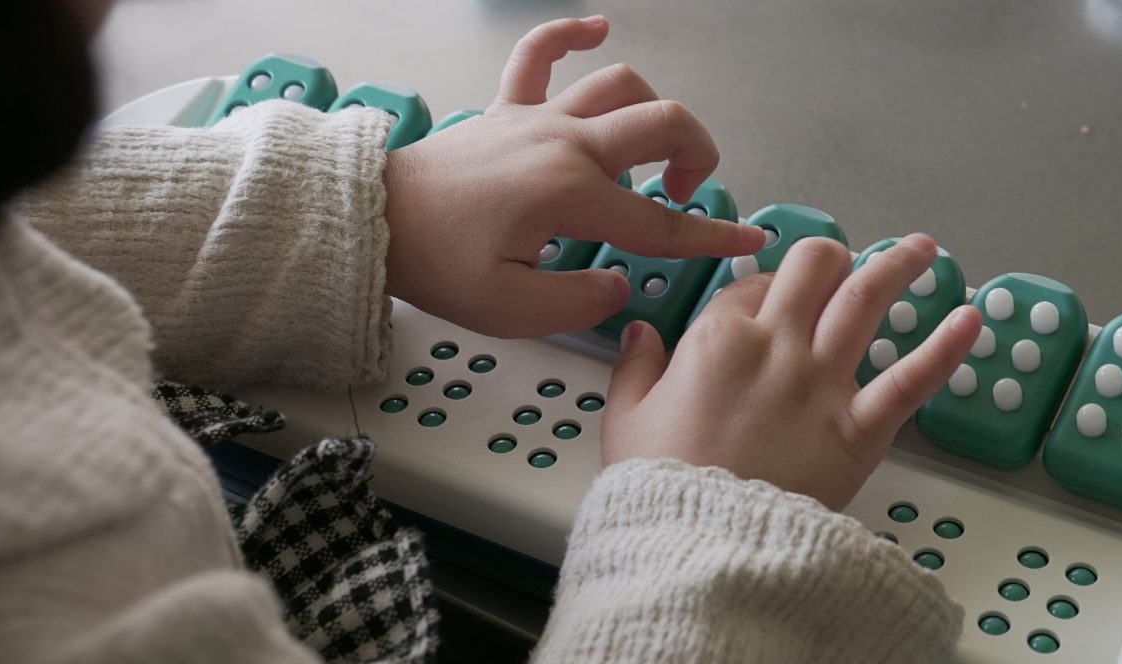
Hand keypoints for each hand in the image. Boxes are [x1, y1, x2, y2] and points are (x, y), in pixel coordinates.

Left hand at [382, 16, 764, 337]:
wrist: (373, 223)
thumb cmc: (437, 265)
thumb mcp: (512, 311)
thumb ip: (580, 302)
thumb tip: (617, 282)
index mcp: (570, 194)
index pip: (659, 222)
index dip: (711, 237)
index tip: (749, 240)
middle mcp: (564, 143)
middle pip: (662, 124)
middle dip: (696, 156)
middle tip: (684, 197)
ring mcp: (536, 118)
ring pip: (619, 86)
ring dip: (651, 114)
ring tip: (651, 152)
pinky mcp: (507, 109)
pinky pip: (541, 53)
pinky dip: (571, 34)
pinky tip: (596, 29)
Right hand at [603, 234, 981, 509]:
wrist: (701, 547)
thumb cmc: (663, 488)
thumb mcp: (626, 420)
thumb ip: (635, 366)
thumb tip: (638, 332)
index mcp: (718, 339)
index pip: (751, 286)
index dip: (762, 287)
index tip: (768, 301)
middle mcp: (776, 346)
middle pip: (815, 269)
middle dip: (832, 256)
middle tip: (844, 260)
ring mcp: (821, 383)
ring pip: (867, 300)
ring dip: (898, 266)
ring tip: (920, 249)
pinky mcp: (858, 428)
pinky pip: (911, 379)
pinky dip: (945, 347)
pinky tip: (970, 319)